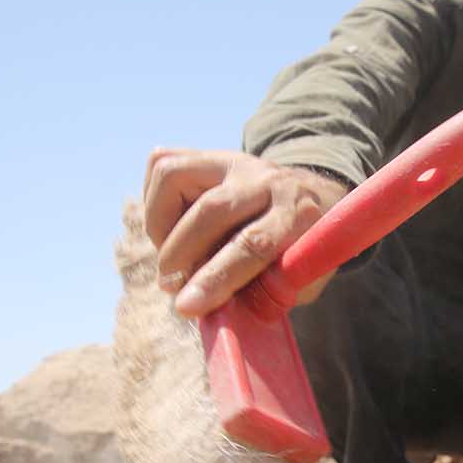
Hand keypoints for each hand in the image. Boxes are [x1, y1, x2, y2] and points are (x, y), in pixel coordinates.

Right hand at [141, 149, 348, 316]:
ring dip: (160, 225)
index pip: (253, 244)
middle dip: (179, 257)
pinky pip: (161, 164)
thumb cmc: (296, 253)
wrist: (308, 201)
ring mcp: (235, 161)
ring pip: (173, 176)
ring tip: (174, 256)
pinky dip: (155, 202)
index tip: (186, 307)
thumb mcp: (297, 280)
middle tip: (173, 288)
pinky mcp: (208, 154)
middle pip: (211, 211)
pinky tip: (173, 227)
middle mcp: (268, 180)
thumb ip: (260, 296)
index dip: (216, 278)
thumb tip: (207, 309)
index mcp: (300, 215)